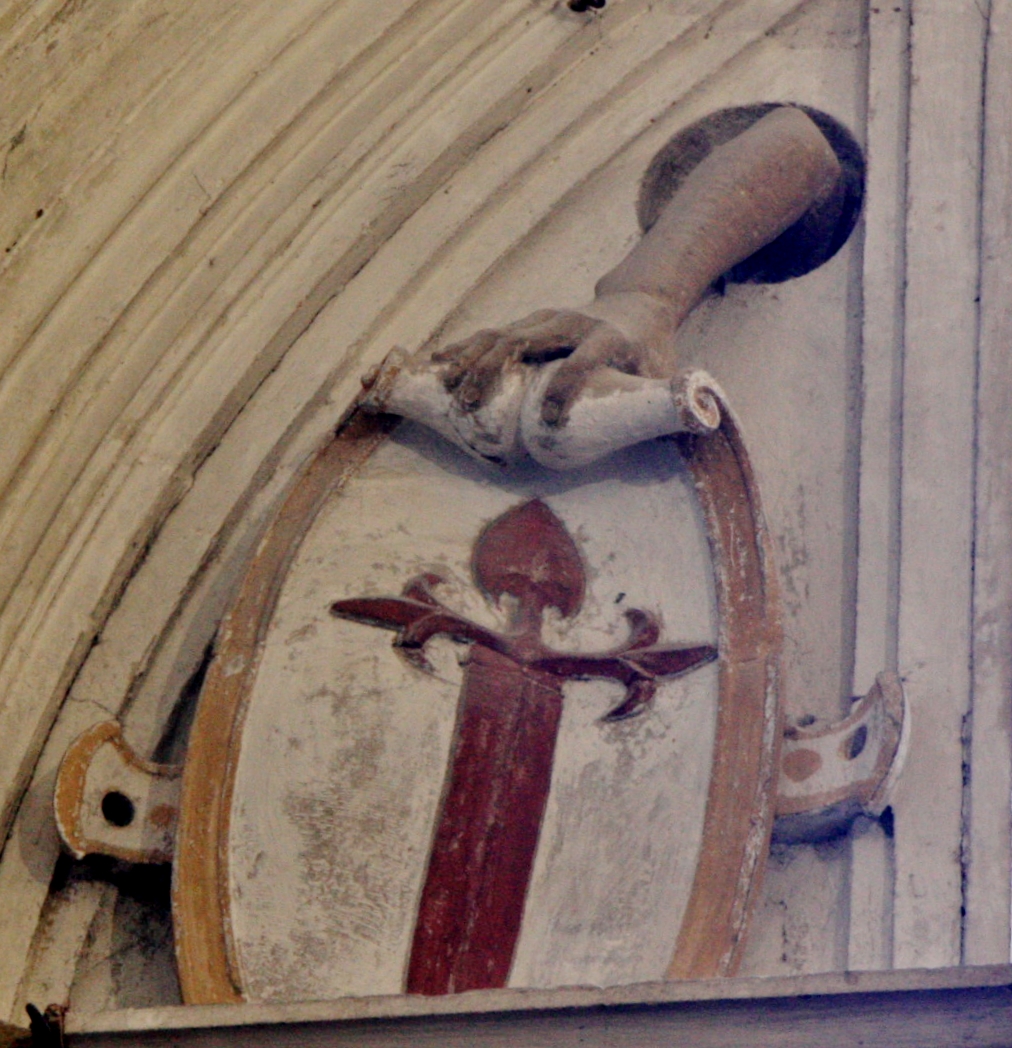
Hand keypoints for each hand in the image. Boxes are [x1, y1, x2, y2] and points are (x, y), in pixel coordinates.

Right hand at [431, 291, 677, 425]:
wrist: (637, 303)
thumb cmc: (649, 350)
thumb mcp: (662, 373)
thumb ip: (662, 405)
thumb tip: (670, 448)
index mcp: (606, 338)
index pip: (582, 361)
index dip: (565, 387)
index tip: (549, 420)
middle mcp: (568, 323)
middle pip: (524, 342)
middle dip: (495, 372)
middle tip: (472, 406)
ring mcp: (542, 320)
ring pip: (498, 335)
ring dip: (469, 362)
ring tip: (446, 391)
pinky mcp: (525, 324)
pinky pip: (487, 335)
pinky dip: (460, 348)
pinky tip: (434, 366)